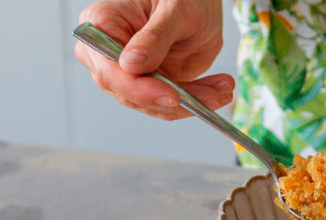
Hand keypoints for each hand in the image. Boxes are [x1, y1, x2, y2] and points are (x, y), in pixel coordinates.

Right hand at [75, 0, 233, 119]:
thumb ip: (155, 36)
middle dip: (173, 101)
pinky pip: (171, 104)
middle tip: (208, 99)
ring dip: (192, 103)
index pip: (109, 69)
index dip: (139, 88)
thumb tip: (130, 65)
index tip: (171, 96)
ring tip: (223, 91)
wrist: (201, 4)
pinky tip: (219, 92)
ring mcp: (130, 73)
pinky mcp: (151, 85)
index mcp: (102, 25)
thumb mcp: (175, 9)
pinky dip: (197, 102)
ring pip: (153, 103)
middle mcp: (109, 53)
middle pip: (129, 92)